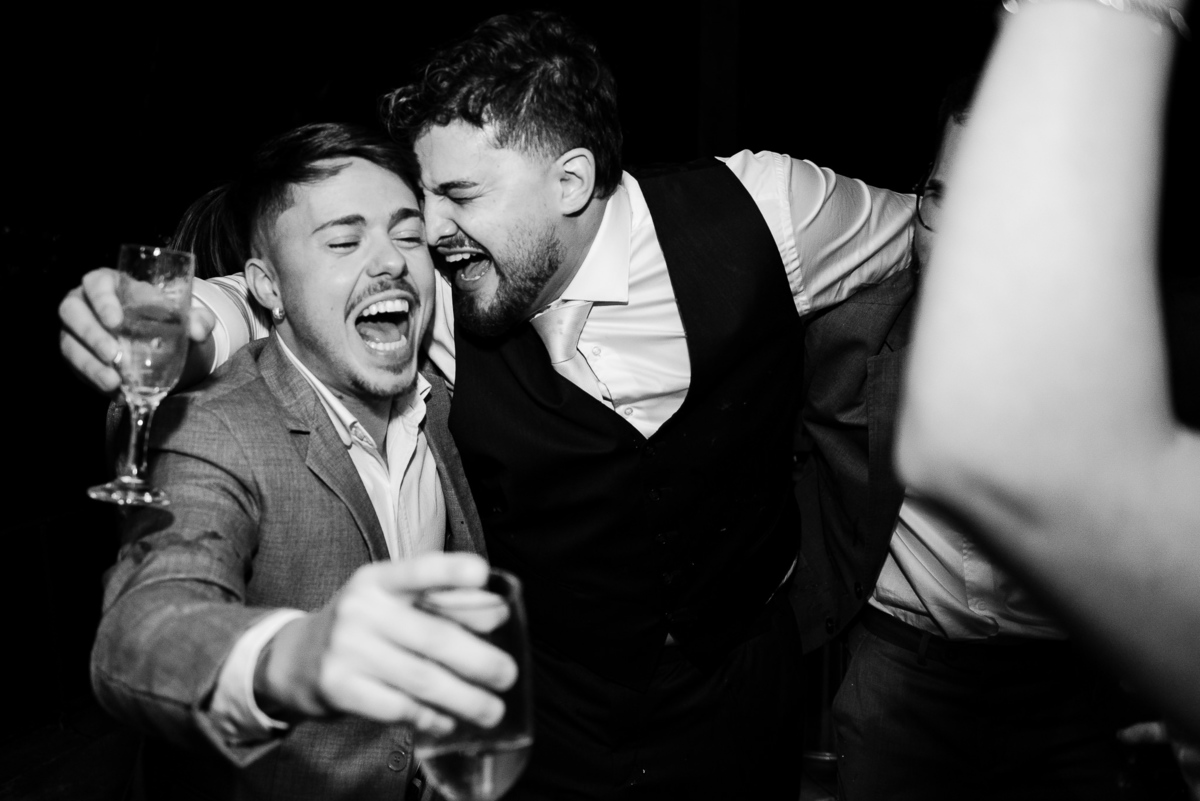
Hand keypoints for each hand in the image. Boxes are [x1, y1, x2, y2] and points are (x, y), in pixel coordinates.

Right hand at [58, 267, 214, 393]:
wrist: (154, 337)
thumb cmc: (161, 316)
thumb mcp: (182, 314)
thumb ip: (197, 319)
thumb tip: (198, 331)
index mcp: (109, 283)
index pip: (95, 282)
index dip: (102, 300)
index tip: (116, 321)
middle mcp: (84, 303)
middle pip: (71, 311)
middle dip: (91, 334)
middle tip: (113, 354)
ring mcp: (74, 330)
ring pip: (69, 343)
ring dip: (89, 364)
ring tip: (113, 382)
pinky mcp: (75, 355)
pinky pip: (75, 368)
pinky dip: (94, 381)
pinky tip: (115, 393)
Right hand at [254, 553, 518, 735]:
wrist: (295, 659)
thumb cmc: (363, 627)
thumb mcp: (394, 604)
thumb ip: (445, 603)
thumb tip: (497, 613)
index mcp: (379, 580)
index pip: (418, 570)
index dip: (450, 570)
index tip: (482, 572)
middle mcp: (360, 609)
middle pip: (432, 635)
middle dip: (478, 660)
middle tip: (507, 674)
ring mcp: (347, 649)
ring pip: (420, 678)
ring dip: (463, 698)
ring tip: (492, 710)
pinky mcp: (339, 688)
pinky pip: (397, 707)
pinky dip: (429, 716)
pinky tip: (447, 720)